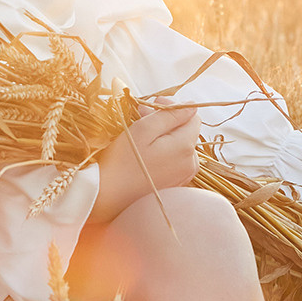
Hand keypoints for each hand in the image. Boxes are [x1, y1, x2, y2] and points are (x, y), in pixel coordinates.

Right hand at [89, 100, 200, 223]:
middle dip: (167, 120)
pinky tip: (145, 151)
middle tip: (141, 115)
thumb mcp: (144, 129)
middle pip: (187, 131)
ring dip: (165, 135)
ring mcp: (184, 177)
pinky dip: (164, 151)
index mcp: (185, 147)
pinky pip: (175, 161)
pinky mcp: (175, 185)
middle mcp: (191, 163)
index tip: (152, 105)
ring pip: (181, 146)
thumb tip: (191, 106)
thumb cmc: (122, 160)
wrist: (109, 195)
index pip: (193, 116)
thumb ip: (170, 115)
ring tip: (142, 134)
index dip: (173, 107)